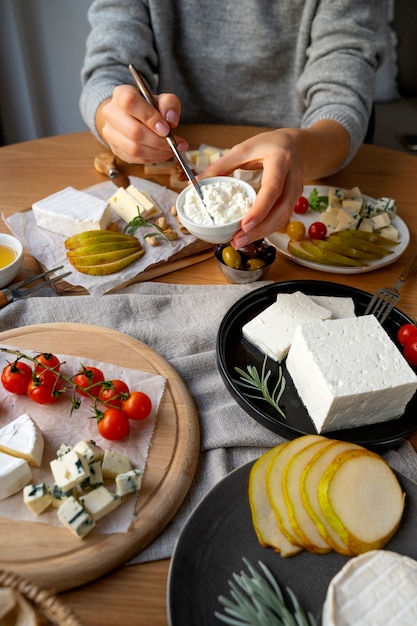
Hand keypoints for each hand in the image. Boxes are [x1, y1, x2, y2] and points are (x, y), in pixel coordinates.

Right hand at [96, 85, 188, 163]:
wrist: (131, 116)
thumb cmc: (147, 107)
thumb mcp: (161, 99)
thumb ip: (169, 104)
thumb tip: (171, 120)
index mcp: (121, 94)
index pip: (131, 103)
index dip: (150, 117)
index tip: (166, 129)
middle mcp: (111, 113)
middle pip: (134, 131)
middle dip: (158, 141)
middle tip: (174, 143)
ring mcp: (110, 133)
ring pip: (134, 149)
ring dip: (157, 152)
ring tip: (171, 149)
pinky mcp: (115, 149)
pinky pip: (135, 159)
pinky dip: (152, 158)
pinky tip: (162, 153)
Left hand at [201, 122, 348, 248]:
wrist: (297, 145)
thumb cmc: (269, 145)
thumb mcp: (244, 149)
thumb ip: (221, 165)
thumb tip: (196, 182)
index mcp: (280, 161)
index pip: (272, 189)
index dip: (259, 209)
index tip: (244, 225)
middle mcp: (293, 178)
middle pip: (281, 211)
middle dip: (260, 230)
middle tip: (237, 241)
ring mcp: (297, 191)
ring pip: (283, 218)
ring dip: (262, 233)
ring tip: (239, 241)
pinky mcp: (294, 201)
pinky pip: (281, 218)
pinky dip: (266, 228)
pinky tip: (250, 234)